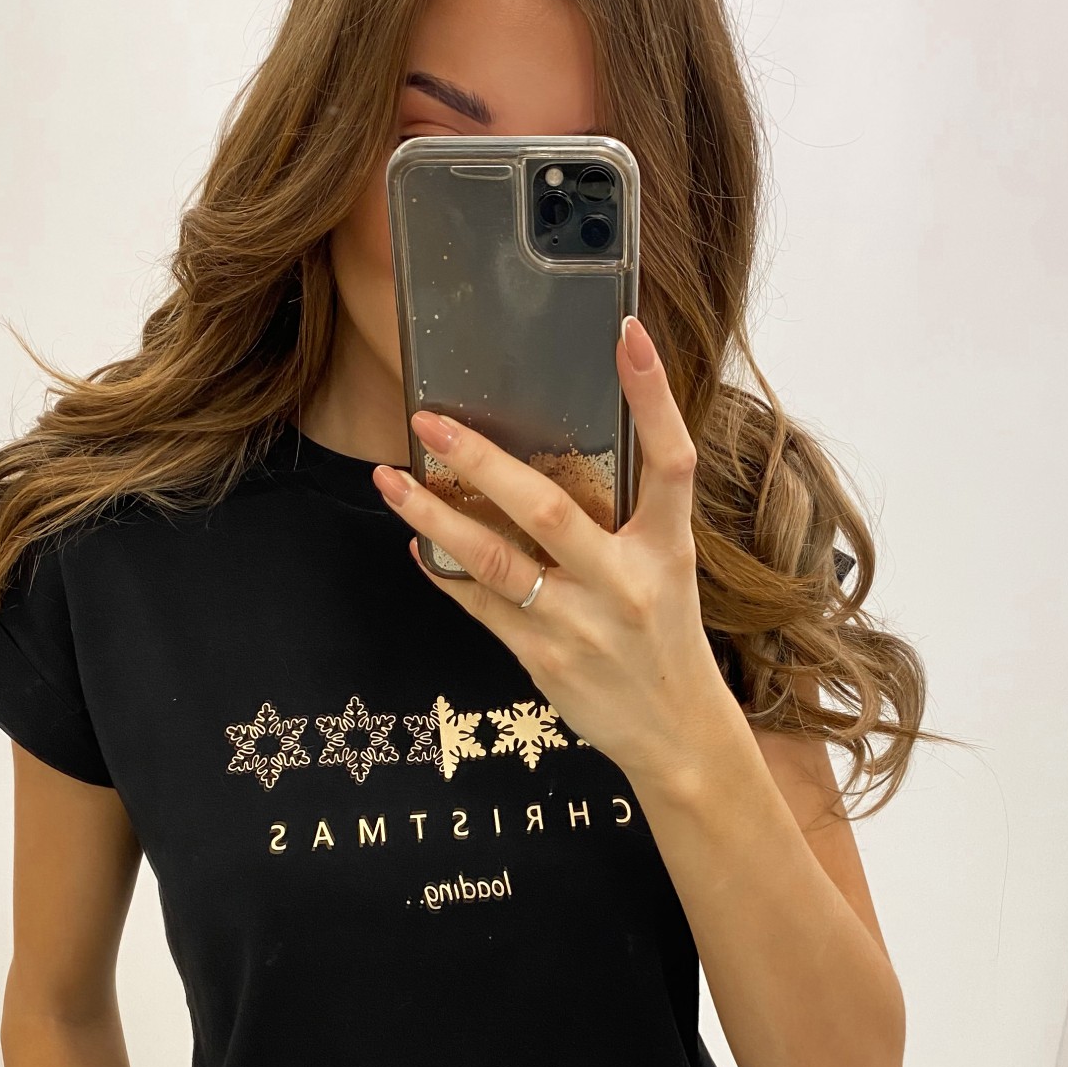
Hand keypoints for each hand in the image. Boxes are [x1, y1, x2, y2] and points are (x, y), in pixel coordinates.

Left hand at [372, 316, 733, 786]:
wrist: (676, 734)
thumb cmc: (665, 638)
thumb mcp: (668, 569)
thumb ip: (627, 517)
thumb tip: (557, 454)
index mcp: (668, 548)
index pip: (671, 460)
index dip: (653, 396)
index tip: (627, 332)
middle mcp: (625, 582)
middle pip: (549, 508)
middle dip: (482, 460)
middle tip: (430, 420)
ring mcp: (580, 623)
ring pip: (494, 560)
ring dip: (434, 517)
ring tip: (391, 480)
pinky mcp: (543, 659)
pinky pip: (480, 605)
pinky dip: (444, 570)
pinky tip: (419, 543)